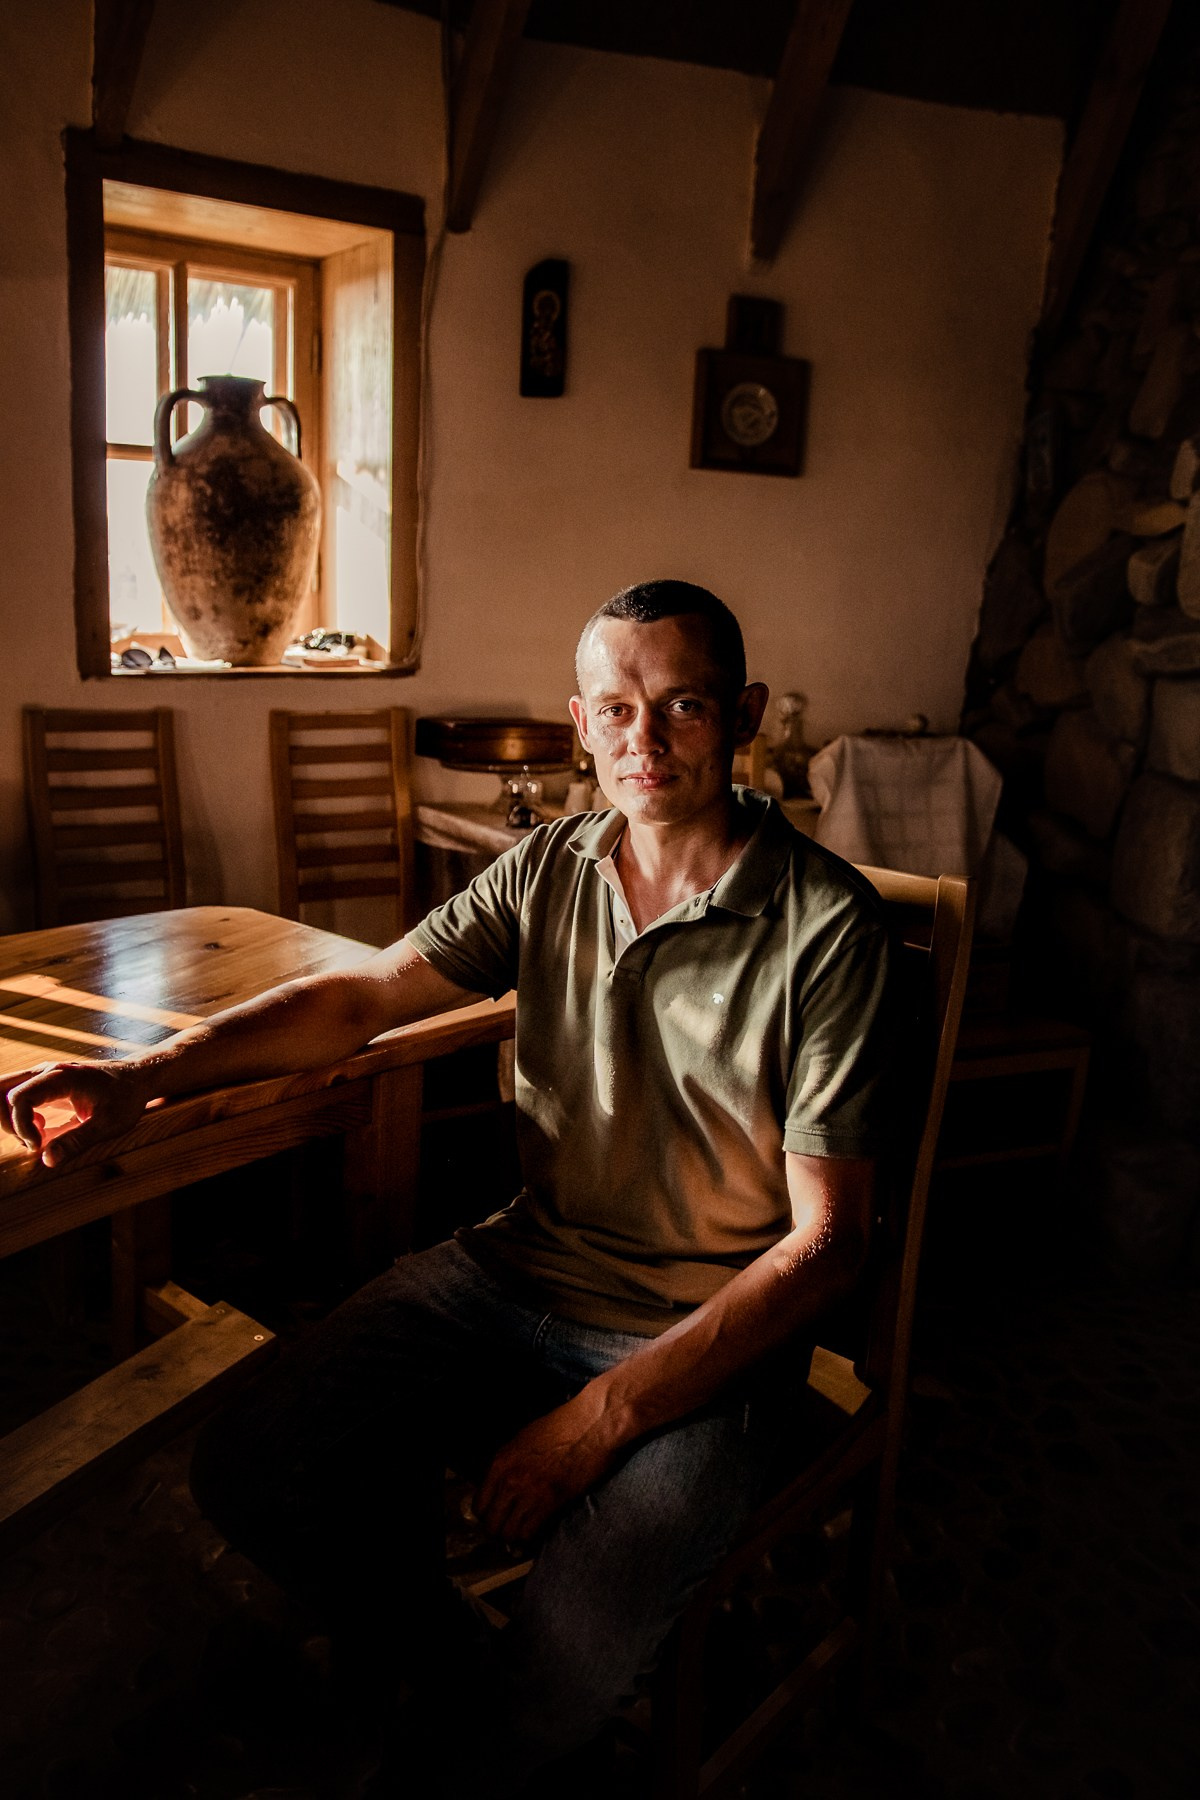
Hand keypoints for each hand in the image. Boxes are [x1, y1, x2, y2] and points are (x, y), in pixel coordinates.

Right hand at [0, 1060, 152, 1167]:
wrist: (136, 1078)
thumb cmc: (126, 1099)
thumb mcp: (109, 1124)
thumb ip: (78, 1141)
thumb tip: (47, 1160)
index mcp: (62, 1077)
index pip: (19, 1097)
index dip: (21, 1126)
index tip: (38, 1146)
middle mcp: (47, 1072)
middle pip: (1, 1090)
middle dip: (7, 1121)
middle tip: (32, 1141)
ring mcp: (42, 1076)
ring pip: (3, 1092)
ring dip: (10, 1119)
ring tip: (37, 1136)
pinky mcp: (42, 1085)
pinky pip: (14, 1097)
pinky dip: (17, 1117)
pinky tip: (42, 1129)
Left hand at [475, 1380, 631, 1546]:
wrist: (593, 1424)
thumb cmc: (565, 1425)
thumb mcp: (525, 1439)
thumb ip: (510, 1463)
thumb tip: (505, 1485)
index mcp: (501, 1461)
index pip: (479, 1503)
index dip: (488, 1516)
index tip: (499, 1518)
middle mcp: (509, 1478)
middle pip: (491, 1523)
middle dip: (500, 1532)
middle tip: (511, 1532)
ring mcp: (528, 1491)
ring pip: (508, 1533)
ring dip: (515, 1540)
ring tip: (524, 1537)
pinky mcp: (550, 1501)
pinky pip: (529, 1533)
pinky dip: (531, 1540)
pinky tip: (537, 1535)